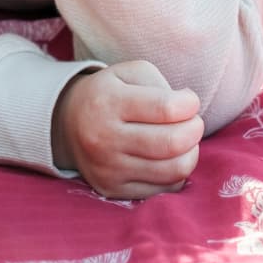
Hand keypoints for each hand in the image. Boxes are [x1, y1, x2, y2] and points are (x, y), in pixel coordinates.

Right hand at [51, 60, 203, 199]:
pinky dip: (176, 173)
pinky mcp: (113, 190)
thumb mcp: (127, 72)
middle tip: (194, 121)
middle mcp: (105, 137)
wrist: (68, 123)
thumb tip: (187, 110)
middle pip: (171, 143)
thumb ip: (159, 84)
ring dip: (191, 153)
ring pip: (172, 170)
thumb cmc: (109, 93)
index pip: (165, 108)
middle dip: (194, 130)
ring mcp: (108, 168)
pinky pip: (164, 189)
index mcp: (108, 100)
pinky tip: (170, 158)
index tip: (190, 100)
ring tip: (186, 140)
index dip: (189, 104)